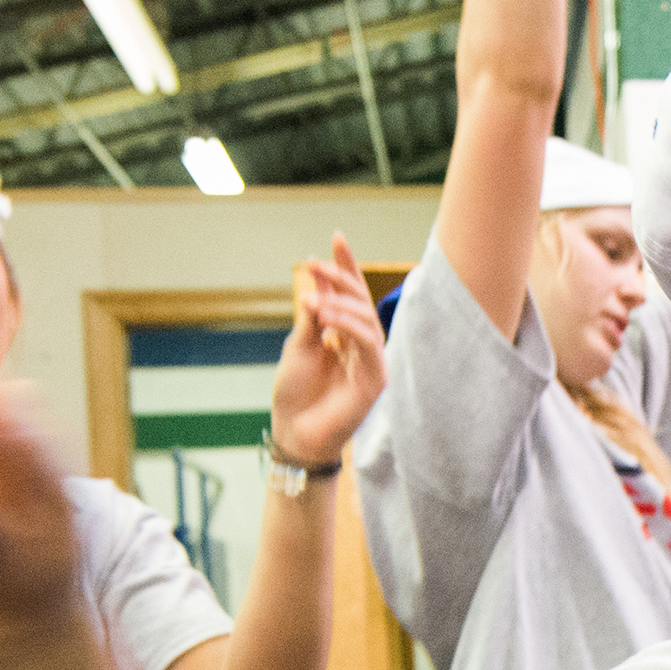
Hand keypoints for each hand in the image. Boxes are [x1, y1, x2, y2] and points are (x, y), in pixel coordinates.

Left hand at [265, 237, 386, 466]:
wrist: (294, 432)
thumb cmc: (295, 394)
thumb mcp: (299, 346)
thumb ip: (311, 317)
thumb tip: (317, 285)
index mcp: (342, 333)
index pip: (347, 293)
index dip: (344, 265)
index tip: (336, 236)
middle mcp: (360, 343)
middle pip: (360, 300)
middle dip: (341, 277)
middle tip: (316, 265)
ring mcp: (371, 361)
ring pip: (366, 318)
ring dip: (341, 304)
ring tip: (314, 302)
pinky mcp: (376, 379)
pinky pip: (369, 343)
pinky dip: (349, 327)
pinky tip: (327, 321)